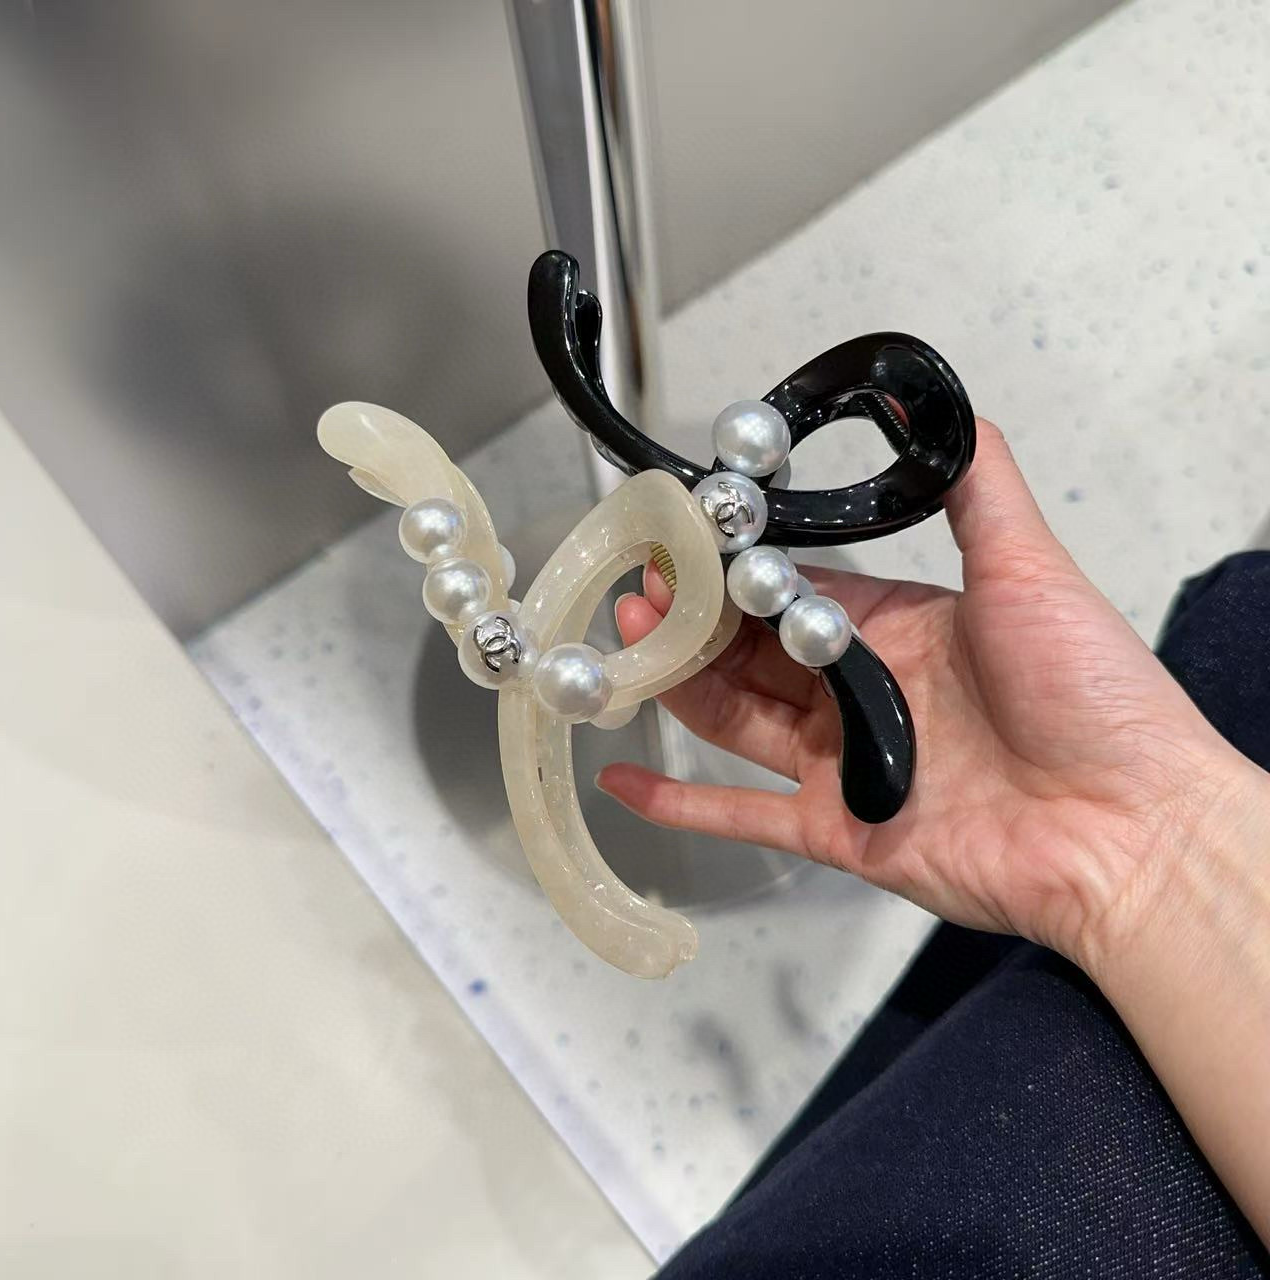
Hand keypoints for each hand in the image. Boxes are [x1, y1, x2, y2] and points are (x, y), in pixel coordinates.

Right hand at [600, 421, 1260, 968]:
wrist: (1131, 829)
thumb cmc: (1096, 700)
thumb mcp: (1029, 570)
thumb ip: (976, 488)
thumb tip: (944, 408)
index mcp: (904, 630)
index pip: (796, 589)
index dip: (737, 569)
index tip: (686, 544)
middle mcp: (868, 693)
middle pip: (754, 653)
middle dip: (693, 622)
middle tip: (637, 595)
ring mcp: (847, 765)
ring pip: (737, 720)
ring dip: (678, 687)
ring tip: (623, 649)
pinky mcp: (838, 830)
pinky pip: (742, 815)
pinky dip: (680, 803)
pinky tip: (626, 781)